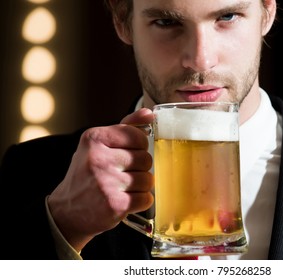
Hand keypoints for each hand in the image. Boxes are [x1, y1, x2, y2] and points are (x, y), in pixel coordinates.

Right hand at [47, 108, 154, 251]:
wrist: (67, 211)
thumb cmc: (87, 174)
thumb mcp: (99, 145)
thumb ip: (126, 127)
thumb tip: (149, 113)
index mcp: (94, 139)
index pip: (137, 136)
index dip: (139, 147)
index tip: (127, 154)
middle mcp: (98, 159)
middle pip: (145, 158)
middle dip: (139, 168)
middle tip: (122, 174)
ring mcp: (106, 183)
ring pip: (148, 179)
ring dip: (140, 186)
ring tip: (122, 188)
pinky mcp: (114, 205)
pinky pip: (146, 198)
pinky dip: (141, 201)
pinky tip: (125, 201)